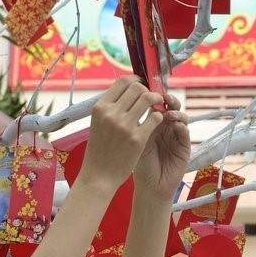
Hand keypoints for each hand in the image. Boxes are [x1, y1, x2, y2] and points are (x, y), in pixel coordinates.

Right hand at [79, 76, 166, 191]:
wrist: (98, 176)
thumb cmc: (99, 150)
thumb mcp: (97, 124)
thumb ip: (109, 108)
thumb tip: (126, 91)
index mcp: (100, 108)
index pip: (122, 82)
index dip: (136, 80)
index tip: (142, 85)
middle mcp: (111, 113)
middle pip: (137, 88)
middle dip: (148, 90)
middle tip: (152, 98)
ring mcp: (125, 126)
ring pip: (148, 99)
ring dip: (156, 100)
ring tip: (157, 107)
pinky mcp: (138, 138)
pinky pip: (155, 117)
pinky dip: (158, 116)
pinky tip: (157, 121)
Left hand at [133, 94, 190, 201]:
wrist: (149, 187)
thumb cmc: (138, 166)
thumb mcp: (134, 140)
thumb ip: (137, 123)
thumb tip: (134, 100)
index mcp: (152, 124)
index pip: (156, 104)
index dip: (154, 96)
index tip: (150, 90)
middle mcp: (165, 127)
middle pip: (170, 107)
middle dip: (168, 99)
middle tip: (163, 97)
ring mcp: (176, 136)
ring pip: (181, 116)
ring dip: (175, 112)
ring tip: (168, 113)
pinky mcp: (184, 146)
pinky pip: (185, 132)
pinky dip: (181, 126)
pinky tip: (175, 124)